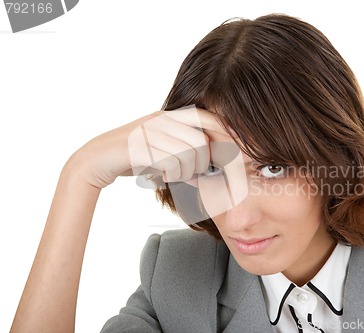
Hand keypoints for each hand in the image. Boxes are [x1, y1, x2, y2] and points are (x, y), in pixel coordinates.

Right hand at [68, 106, 228, 188]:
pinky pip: (171, 163)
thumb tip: (215, 165)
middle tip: (195, 175)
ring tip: (177, 176)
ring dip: (188, 172)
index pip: (207, 117)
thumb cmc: (136, 156)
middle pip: (201, 141)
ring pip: (188, 153)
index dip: (224, 132)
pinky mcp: (139, 147)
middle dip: (203, 164)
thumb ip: (186, 149)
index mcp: (169, 116)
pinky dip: (174, 175)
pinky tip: (166, 177)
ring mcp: (149, 132)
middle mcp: (161, 120)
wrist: (99, 158)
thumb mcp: (163, 146)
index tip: (233, 149)